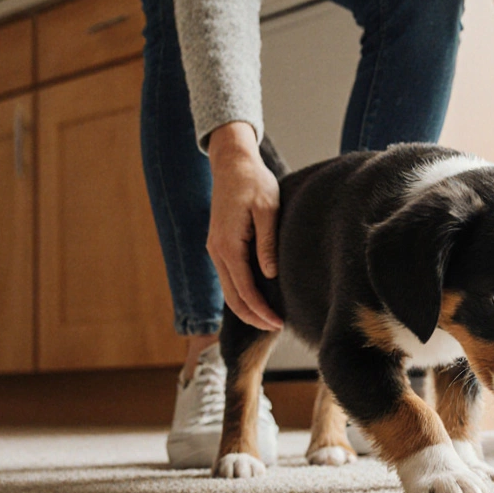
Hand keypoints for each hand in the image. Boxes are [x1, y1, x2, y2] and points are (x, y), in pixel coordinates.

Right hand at [206, 122, 283, 330]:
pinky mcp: (219, 245)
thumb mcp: (268, 208)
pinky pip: (228, 277)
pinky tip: (257, 298)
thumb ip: (267, 242)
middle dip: (253, 316)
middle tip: (276, 328)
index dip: (261, 310)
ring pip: (227, 290)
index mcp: (229, 244)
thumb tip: (269, 274)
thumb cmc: (254, 183)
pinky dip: (240, 293)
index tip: (278, 323)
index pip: (244, 289)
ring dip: (246, 308)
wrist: (232, 164)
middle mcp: (217, 251)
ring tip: (269, 319)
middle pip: (232, 297)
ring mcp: (215, 249)